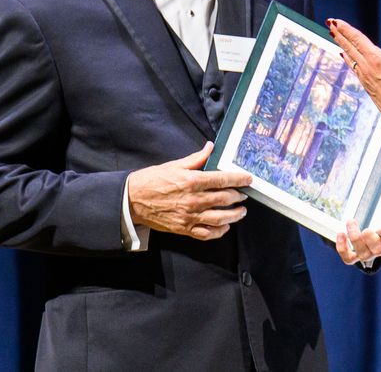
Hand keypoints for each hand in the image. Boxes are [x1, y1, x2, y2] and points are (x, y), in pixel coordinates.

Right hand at [127, 141, 252, 240]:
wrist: (131, 200)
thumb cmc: (152, 180)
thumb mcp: (174, 165)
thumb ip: (196, 158)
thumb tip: (211, 147)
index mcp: (192, 181)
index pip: (223, 180)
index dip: (239, 179)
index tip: (249, 179)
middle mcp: (194, 200)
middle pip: (225, 199)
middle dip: (238, 196)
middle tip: (244, 194)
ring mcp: (190, 217)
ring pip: (220, 218)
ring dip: (235, 215)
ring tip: (242, 212)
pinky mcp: (184, 229)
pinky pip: (207, 234)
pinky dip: (219, 231)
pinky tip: (225, 226)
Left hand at [328, 18, 380, 119]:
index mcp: (375, 58)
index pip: (357, 39)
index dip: (346, 29)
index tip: (336, 21)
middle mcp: (366, 65)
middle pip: (349, 45)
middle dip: (339, 33)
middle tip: (329, 23)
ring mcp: (364, 75)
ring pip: (349, 55)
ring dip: (341, 43)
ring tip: (333, 35)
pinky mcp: (365, 83)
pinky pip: (353, 66)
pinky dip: (347, 57)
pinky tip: (344, 55)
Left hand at [335, 218, 380, 265]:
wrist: (380, 216)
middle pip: (378, 250)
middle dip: (370, 239)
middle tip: (365, 229)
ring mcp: (371, 252)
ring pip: (364, 255)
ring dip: (355, 239)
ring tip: (350, 223)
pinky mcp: (357, 254)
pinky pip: (350, 258)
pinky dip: (343, 248)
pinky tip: (341, 234)